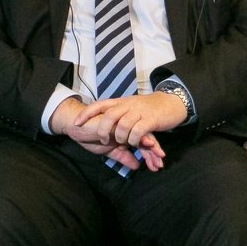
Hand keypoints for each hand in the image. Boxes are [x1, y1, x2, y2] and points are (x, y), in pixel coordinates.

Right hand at [53, 97, 165, 171]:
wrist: (75, 126)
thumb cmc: (91, 136)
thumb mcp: (109, 151)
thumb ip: (123, 157)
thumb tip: (137, 166)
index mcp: (127, 133)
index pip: (143, 144)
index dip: (150, 155)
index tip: (157, 166)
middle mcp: (128, 127)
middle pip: (146, 138)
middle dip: (154, 152)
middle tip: (159, 164)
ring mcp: (123, 123)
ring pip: (141, 133)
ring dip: (151, 146)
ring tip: (157, 156)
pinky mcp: (117, 121)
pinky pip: (131, 129)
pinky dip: (140, 136)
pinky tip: (147, 143)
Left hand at [76, 92, 190, 144]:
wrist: (171, 102)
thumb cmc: (148, 109)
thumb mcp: (130, 108)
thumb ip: (118, 116)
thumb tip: (103, 126)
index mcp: (121, 102)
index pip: (99, 105)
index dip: (87, 113)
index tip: (75, 123)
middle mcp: (128, 105)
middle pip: (109, 115)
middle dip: (103, 130)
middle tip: (102, 140)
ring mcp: (139, 112)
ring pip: (123, 125)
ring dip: (120, 137)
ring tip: (122, 142)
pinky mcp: (151, 120)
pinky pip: (138, 131)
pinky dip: (134, 140)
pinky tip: (135, 144)